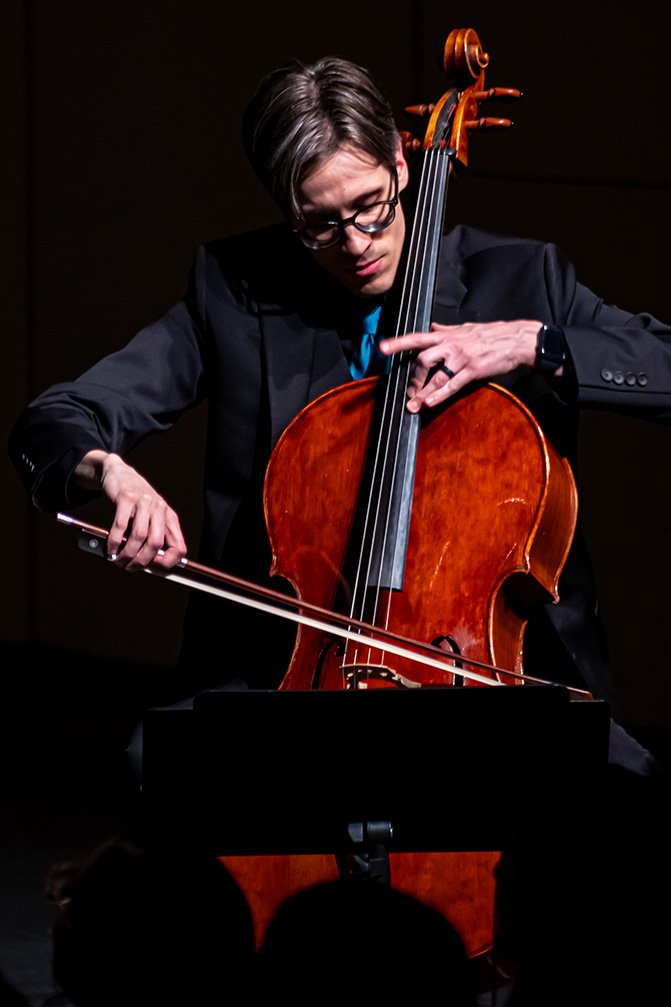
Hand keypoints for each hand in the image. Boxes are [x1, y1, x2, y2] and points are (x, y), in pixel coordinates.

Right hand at [74, 451, 186, 570]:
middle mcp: (160, 509)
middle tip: (130, 567)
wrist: (119, 474)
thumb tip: (147, 564)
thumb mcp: (150, 516)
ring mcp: (144, 502)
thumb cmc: (135, 500)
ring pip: (138, 536)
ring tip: (118, 559)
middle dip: (142, 561)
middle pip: (156, 543)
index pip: (179, 547)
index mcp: (169, 517)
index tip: (153, 568)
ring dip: (126, 553)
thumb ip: (151, 537)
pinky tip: (110, 548)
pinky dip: (114, 542)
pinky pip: (120, 526)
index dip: (168, 562)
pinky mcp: (126, 498)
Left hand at [379, 319, 540, 412]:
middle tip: (408, 393)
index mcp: (446, 335)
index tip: (382, 348)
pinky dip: (440, 394)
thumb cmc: (491, 333)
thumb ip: (446, 329)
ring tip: (412, 406)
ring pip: (435, 376)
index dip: (398, 343)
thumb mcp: (466, 327)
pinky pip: (453, 384)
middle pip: (422, 360)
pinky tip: (430, 403)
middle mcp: (450, 345)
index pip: (417, 338)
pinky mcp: (473, 370)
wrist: (516, 339)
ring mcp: (461, 358)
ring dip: (422, 393)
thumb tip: (433, 325)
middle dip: (413, 379)